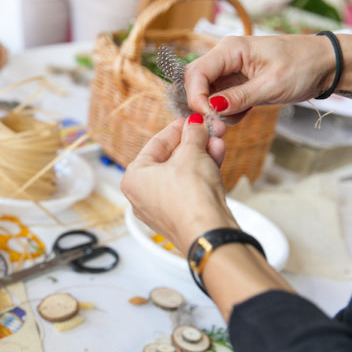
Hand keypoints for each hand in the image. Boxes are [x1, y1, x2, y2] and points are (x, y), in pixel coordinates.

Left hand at [121, 115, 236, 251]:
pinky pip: (189, 188)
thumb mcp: (192, 153)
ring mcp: (161, 208)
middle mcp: (142, 195)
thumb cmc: (190, 196)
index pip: (155, 144)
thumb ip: (193, 134)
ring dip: (202, 155)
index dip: (177, 129)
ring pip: (182, 173)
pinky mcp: (179, 217)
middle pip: (170, 159)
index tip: (190, 120)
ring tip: (218, 140)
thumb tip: (195, 125)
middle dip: (193, 142)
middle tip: (208, 129)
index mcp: (133, 177)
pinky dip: (202, 173)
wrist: (208, 231)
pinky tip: (217, 157)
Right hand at [185, 35, 334, 123]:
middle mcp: (225, 56)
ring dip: (217, 110)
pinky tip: (246, 111)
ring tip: (242, 115)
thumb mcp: (272, 86)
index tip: (208, 117)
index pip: (196, 72)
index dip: (196, 97)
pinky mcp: (237, 81)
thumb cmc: (304, 66)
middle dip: (203, 105)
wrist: (327, 64)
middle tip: (219, 124)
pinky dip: (228, 110)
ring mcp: (230, 69)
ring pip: (207, 93)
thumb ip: (238, 98)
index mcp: (231, 49)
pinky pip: (220, 98)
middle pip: (196, 82)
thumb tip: (210, 109)